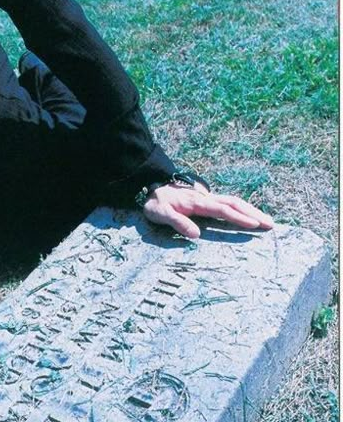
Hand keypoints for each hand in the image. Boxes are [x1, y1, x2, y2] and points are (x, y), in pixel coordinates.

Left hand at [142, 181, 273, 238]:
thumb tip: (196, 235)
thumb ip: (177, 223)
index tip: (254, 225)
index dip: (238, 218)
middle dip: (253, 213)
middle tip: (271, 224)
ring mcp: (208, 197)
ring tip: (267, 220)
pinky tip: (250, 214)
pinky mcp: (207, 199)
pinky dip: (243, 208)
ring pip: (234, 201)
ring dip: (251, 210)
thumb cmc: (156, 203)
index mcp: (197, 202)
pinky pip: (229, 202)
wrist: (151, 186)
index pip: (222, 210)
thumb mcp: (160, 214)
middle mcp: (206, 198)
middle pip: (234, 203)